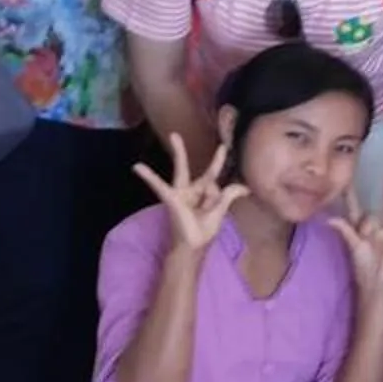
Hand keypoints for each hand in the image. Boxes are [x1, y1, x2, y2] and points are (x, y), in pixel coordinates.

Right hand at [132, 132, 249, 252]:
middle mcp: (190, 191)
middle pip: (187, 167)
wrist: (193, 247)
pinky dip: (149, 176)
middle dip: (181, 152)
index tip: (223, 147)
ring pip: (180, 171)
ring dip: (177, 154)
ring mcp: (180, 194)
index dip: (217, 160)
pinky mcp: (171, 199)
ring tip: (171, 136)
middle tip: (174, 134)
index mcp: (203, 193)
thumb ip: (228, 196)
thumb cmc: (204, 232)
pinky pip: (159, 185)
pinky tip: (137, 167)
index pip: (211, 174)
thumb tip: (245, 187)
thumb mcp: (219, 212)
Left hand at [328, 176, 382, 291]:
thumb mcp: (353, 247)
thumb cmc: (363, 266)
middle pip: (369, 213)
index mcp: (359, 231)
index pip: (353, 210)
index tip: (344, 182)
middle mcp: (374, 229)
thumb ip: (345, 231)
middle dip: (366, 219)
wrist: (379, 281)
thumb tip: (330, 219)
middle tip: (361, 210)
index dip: (349, 197)